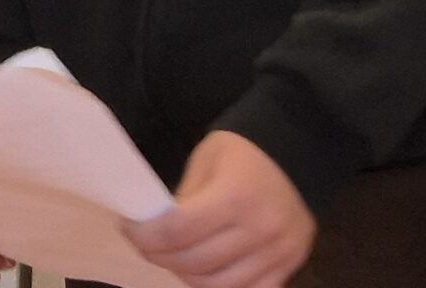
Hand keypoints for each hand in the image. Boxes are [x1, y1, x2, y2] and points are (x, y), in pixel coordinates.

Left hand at [128, 131, 315, 287]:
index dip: (145, 236)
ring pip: (220, 286)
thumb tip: (158, 231)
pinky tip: (205, 273)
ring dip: (187, 276)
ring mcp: (279, 254)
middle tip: (144, 244)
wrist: (298, 152)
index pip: (178, 231)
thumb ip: (185, 200)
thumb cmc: (243, 151)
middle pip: (196, 262)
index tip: (128, 228)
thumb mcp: (205, 161)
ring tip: (172, 258)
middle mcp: (260, 230)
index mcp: (236, 196)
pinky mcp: (290, 267)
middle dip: (159, 256)